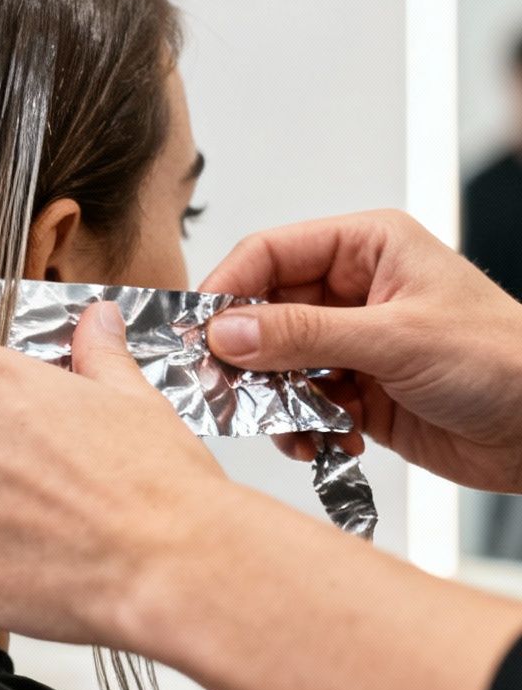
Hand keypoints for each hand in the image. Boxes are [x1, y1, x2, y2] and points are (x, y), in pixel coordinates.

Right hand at [201, 209, 521, 493]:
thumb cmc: (506, 361)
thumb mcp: (396, 339)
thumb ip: (303, 335)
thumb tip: (226, 331)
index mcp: (366, 248)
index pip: (268, 254)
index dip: (227, 290)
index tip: (199, 335)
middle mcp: (354, 290)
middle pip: (263, 314)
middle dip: (248, 358)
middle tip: (228, 392)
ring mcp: (354, 343)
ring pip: (277, 365)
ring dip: (276, 401)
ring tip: (294, 427)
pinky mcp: (358, 391)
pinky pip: (302, 404)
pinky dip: (303, 427)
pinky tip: (329, 441)